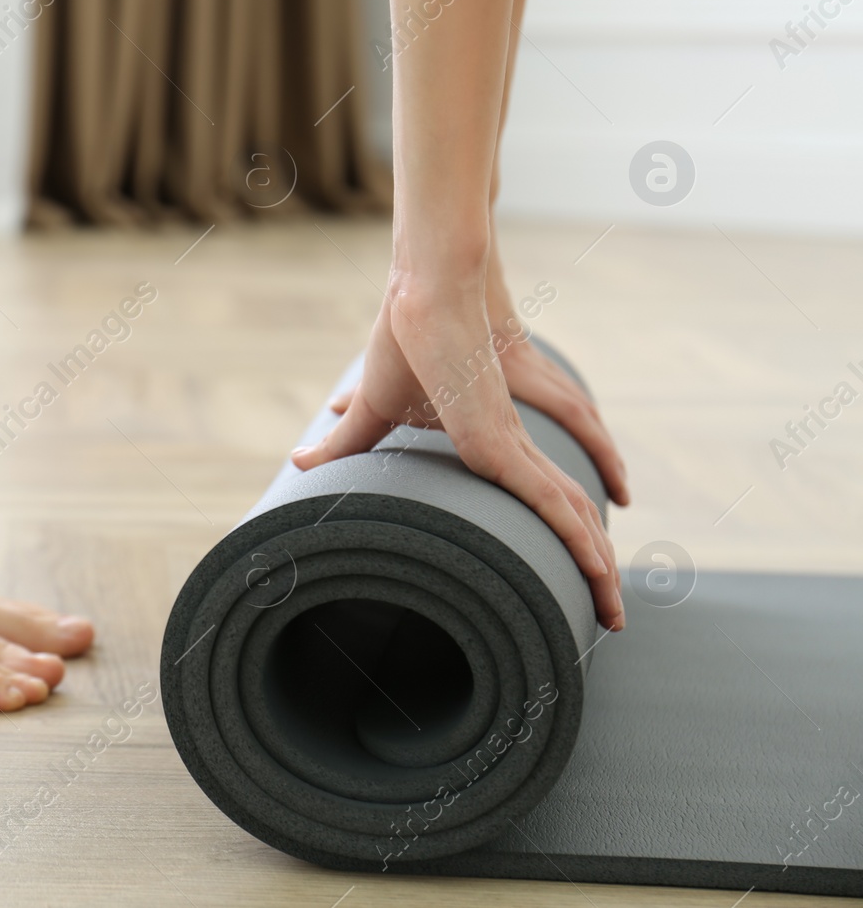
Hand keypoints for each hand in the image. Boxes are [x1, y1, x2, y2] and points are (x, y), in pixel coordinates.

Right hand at [292, 280, 623, 630]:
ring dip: (598, 567)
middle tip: (608, 615)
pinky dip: (579, 540)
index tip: (573, 580)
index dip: (563, 539)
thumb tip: (301, 460)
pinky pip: (553, 502)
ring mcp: (513, 448)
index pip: (543, 501)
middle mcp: (515, 450)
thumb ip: (345, 442)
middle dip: (593, 568)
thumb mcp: (371, 411)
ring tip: (614, 616)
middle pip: (572, 518)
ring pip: (575, 518)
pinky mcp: (501, 445)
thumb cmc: (403, 345)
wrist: (424, 298)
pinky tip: (600, 573)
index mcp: (493, 443)